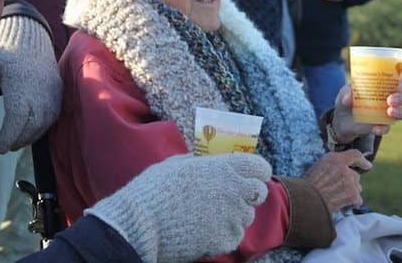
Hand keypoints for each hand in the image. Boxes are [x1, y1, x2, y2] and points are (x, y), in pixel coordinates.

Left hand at [0, 16, 62, 152]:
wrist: (30, 39)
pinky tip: (29, 129)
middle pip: (33, 125)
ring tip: (16, 141)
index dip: (9, 136)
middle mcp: (40, 91)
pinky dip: (41, 127)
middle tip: (6, 146)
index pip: (17, 118)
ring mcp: (52, 93)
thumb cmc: (5, 56)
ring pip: (44, 123)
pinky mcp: (58, 93)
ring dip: (30, 136)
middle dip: (19, 139)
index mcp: (20, 86)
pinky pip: (53, 116)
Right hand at [86, 153, 270, 262]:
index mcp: (223, 167)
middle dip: (249, 194)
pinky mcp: (225, 240)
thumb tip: (204, 161)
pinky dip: (224, 234)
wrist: (141, 224)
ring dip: (234, 215)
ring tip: (209, 215)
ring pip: (246, 216)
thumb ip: (198, 162)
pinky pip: (234, 236)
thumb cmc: (154, 190)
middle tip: (232, 196)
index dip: (257, 171)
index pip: (259, 166)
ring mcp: (231, 217)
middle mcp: (233, 190)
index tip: (250, 175)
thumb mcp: (175, 164)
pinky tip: (204, 230)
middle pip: (259, 192)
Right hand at [303, 150, 369, 212]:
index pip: (354, 154)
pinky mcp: (353, 194)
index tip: (367, 165)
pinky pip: (358, 200)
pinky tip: (341, 205)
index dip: (362, 160)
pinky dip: (351, 204)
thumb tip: (343, 169)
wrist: (306, 200)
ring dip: (350, 193)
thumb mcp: (317, 167)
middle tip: (337, 190)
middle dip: (350, 183)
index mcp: (333, 158)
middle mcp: (344, 168)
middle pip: (355, 176)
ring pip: (357, 188)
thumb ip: (332, 165)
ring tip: (336, 197)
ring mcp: (350, 181)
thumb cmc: (308, 186)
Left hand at [332, 72, 401, 142]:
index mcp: (388, 84)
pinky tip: (376, 128)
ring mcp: (390, 112)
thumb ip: (346, 92)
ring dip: (400, 112)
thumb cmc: (348, 97)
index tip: (399, 85)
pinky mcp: (383, 125)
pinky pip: (388, 127)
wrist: (341, 118)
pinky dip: (383, 128)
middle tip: (391, 100)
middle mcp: (394, 97)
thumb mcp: (345, 92)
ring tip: (389, 112)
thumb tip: (348, 98)